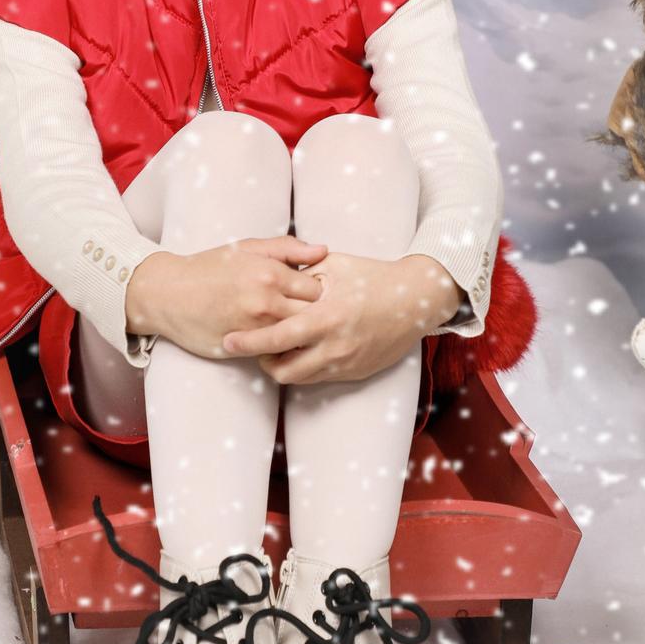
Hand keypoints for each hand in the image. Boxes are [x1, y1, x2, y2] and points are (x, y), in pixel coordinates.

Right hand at [124, 237, 325, 359]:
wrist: (168, 294)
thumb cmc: (210, 267)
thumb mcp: (248, 248)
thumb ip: (288, 248)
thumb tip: (325, 250)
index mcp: (270, 273)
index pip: (318, 289)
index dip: (319, 292)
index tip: (312, 294)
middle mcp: (266, 302)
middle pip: (313, 316)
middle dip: (316, 316)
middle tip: (314, 315)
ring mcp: (255, 328)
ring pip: (297, 338)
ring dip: (300, 335)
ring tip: (298, 329)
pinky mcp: (242, 349)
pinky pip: (275, 353)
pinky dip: (280, 348)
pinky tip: (278, 341)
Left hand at [222, 252, 462, 386]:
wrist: (416, 300)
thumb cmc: (372, 276)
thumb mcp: (334, 265)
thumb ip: (300, 272)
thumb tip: (269, 275)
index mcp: (327, 317)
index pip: (277, 338)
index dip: (248, 342)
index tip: (228, 340)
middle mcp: (336, 346)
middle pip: (282, 369)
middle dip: (260, 361)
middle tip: (250, 346)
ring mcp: (347, 363)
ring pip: (299, 378)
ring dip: (281, 366)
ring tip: (274, 347)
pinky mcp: (355, 373)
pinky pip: (319, 378)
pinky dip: (303, 367)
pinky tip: (300, 350)